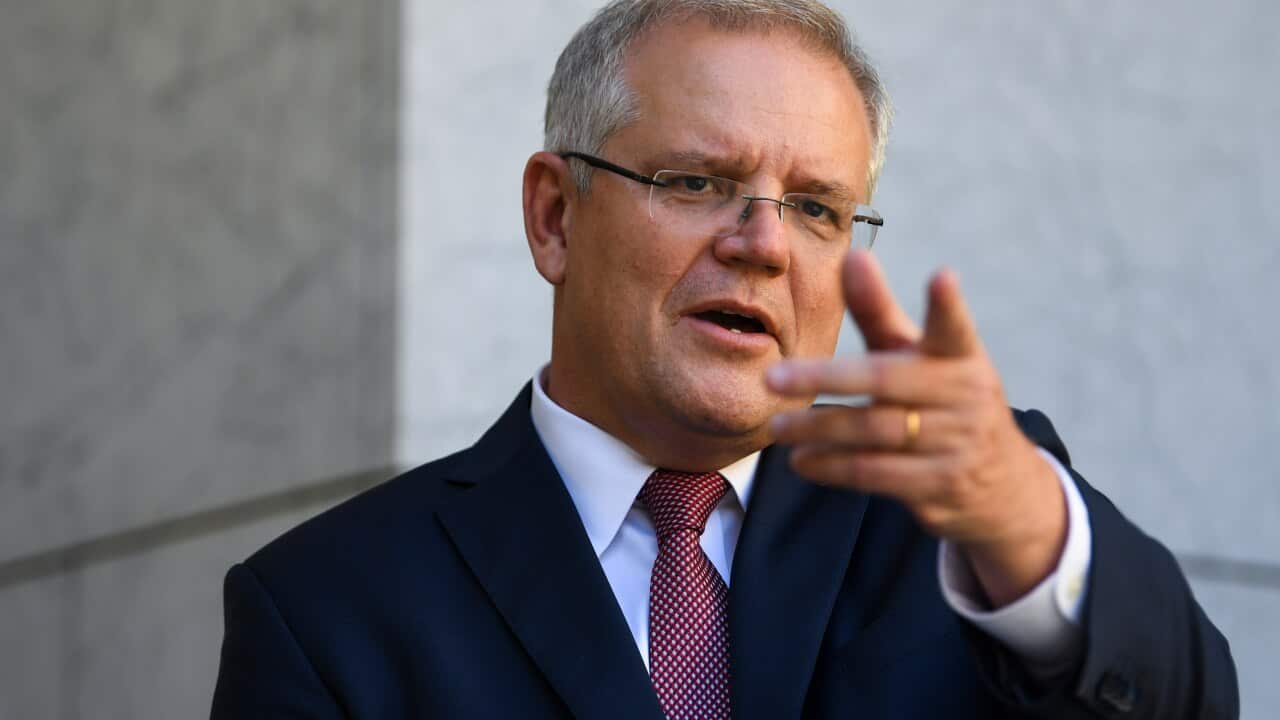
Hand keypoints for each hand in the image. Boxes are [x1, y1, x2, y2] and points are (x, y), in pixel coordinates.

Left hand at [766, 250, 1066, 607]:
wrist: (1003, 487)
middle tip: (773, 377)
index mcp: (960, 357)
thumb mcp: (920, 355)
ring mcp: (956, 443)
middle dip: (825, 377)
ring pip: (873, 431)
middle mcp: (964, 396)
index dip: (948, 304)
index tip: (942, 277)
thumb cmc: (945, 401)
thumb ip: (880, 311)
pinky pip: (875, 473)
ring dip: (817, 429)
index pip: (954, 327)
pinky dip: (832, 467)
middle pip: (885, 380)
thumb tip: (852, 255)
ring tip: (776, 426)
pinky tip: (801, 460)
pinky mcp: (940, 485)